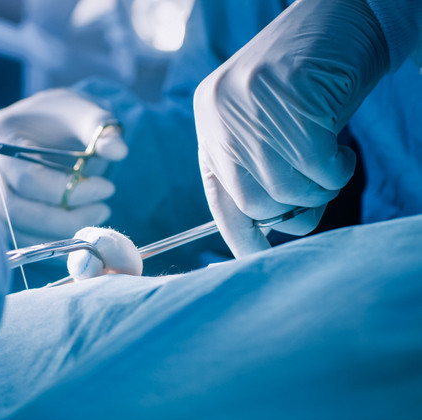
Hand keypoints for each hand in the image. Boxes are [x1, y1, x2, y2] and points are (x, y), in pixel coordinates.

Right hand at [0, 88, 127, 248]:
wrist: (45, 124)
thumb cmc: (64, 118)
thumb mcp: (85, 114)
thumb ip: (101, 129)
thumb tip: (117, 151)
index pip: (28, 178)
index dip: (69, 191)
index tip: (107, 188)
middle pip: (15, 210)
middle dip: (63, 219)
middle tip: (103, 210)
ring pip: (15, 230)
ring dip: (58, 233)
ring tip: (96, 216)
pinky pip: (19, 237)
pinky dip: (50, 240)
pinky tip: (79, 228)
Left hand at [193, 0, 389, 257]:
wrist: (347, 17)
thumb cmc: (316, 81)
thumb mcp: (275, 127)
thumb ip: (264, 168)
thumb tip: (273, 231)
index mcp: (209, 122)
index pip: (217, 195)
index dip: (239, 234)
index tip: (258, 259)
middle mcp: (218, 114)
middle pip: (251, 201)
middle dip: (292, 212)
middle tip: (319, 192)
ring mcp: (249, 104)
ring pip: (285, 190)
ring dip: (320, 190)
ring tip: (333, 163)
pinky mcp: (286, 96)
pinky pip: (317, 168)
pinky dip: (339, 172)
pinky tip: (343, 151)